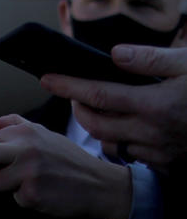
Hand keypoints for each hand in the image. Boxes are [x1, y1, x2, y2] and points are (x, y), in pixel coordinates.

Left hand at [0, 115, 131, 218]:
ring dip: (6, 186)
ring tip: (29, 181)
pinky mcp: (32, 195)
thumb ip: (13, 124)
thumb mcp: (44, 134)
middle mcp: (25, 150)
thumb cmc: (69, 159)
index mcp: (25, 132)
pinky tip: (43, 192)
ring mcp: (28, 173)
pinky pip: (15, 199)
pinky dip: (25, 199)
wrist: (101, 185)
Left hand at [41, 45, 186, 173]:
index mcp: (155, 105)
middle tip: (72, 93)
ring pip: (112, 144)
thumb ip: (151, 59)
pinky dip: (123, 141)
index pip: (97, 95)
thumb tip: (115, 55)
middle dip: (77, 109)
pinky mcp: (171, 164)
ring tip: (96, 108)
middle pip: (96, 126)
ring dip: (98, 127)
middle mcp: (154, 133)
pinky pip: (134, 155)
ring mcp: (162, 152)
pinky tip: (127, 125)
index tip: (46, 78)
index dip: (68, 86)